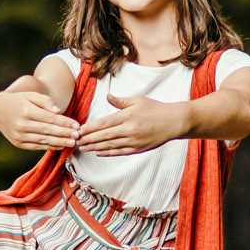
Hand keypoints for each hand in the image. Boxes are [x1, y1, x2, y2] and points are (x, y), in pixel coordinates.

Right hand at [0, 89, 79, 151]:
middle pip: (48, 130)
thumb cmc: (19, 101)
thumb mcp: (31, 95)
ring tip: (72, 142)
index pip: (50, 118)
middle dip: (64, 133)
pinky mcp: (18, 143)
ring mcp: (19, 135)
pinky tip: (60, 145)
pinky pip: (37, 146)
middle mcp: (22, 125)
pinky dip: (49, 147)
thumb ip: (45, 101)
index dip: (64, 122)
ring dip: (59, 142)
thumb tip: (58, 111)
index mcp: (26, 111)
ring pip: (43, 140)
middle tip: (77, 136)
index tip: (76, 125)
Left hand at [75, 91, 191, 155]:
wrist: (174, 122)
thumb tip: (108, 96)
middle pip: (104, 136)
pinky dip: (108, 153)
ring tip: (83, 148)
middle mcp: (129, 130)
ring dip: (94, 147)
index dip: (90, 128)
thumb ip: (121, 102)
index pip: (104, 123)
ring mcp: (134, 141)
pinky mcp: (138, 149)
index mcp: (127, 116)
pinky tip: (98, 152)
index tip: (79, 130)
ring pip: (110, 146)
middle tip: (75, 141)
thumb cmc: (155, 109)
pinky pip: (120, 152)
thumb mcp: (138, 101)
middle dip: (88, 139)